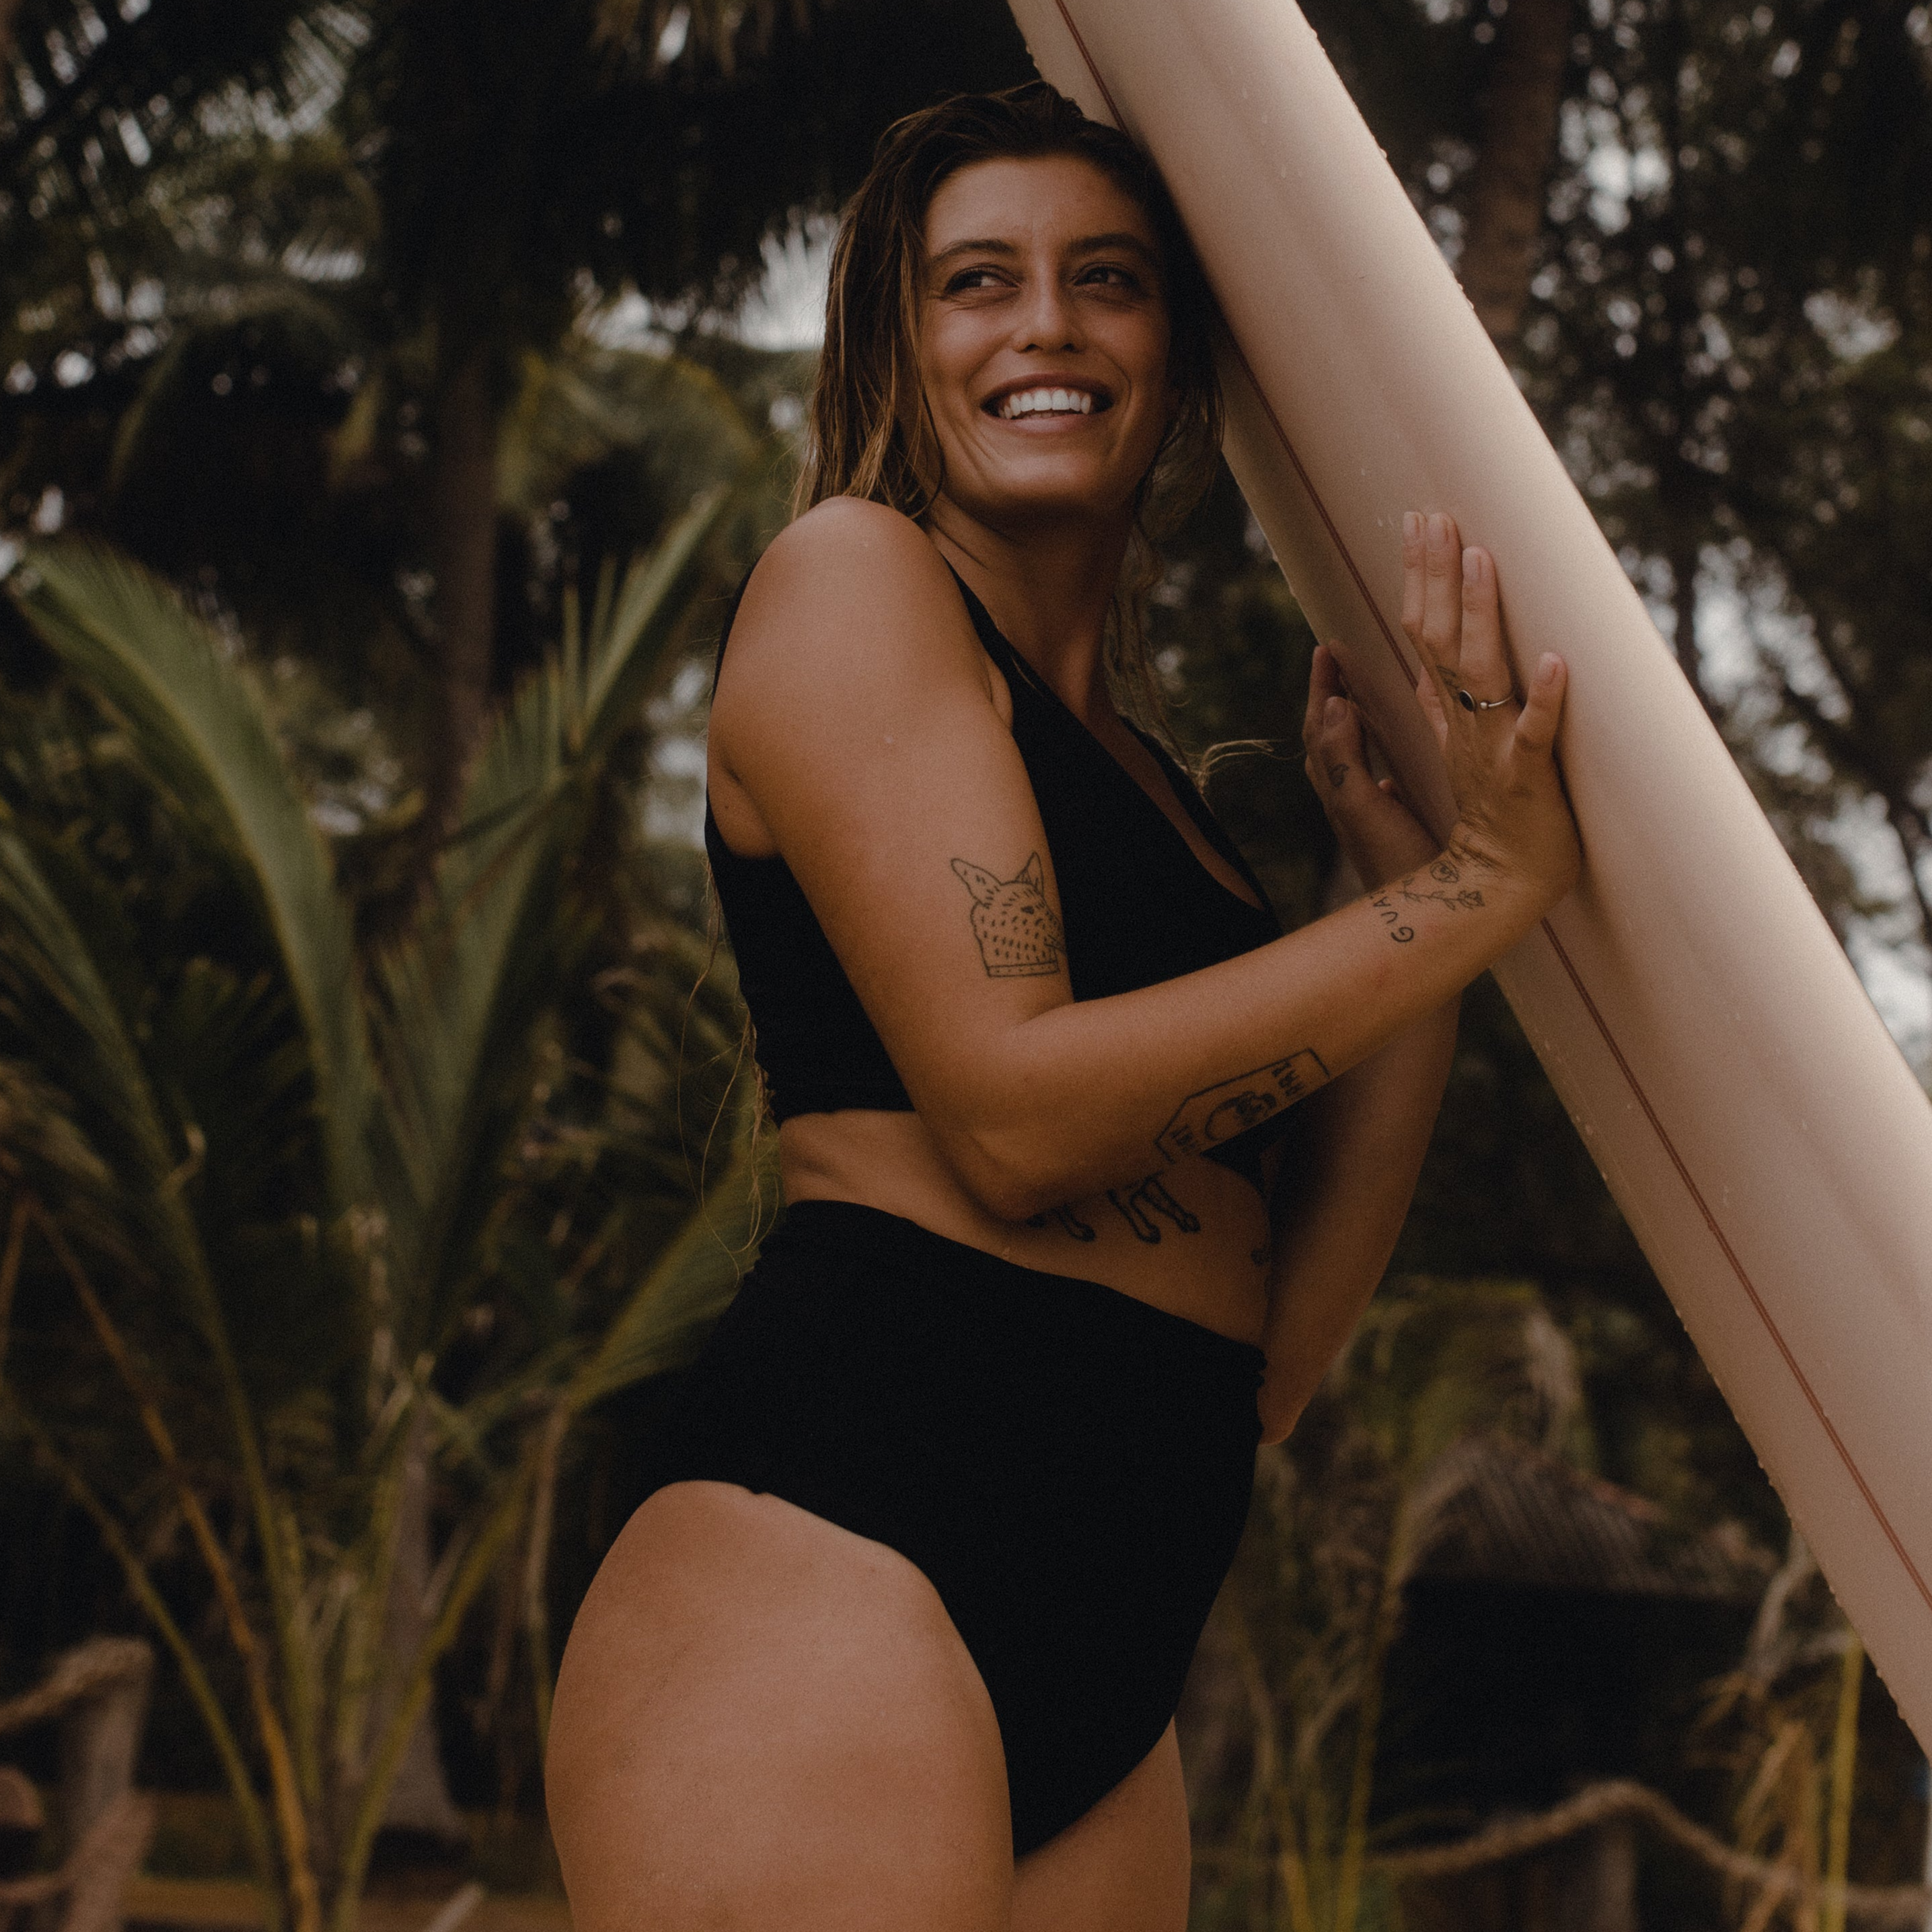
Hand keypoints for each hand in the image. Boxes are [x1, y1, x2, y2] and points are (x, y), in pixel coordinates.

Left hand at [1301, 642, 1435, 889]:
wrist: (1420, 921)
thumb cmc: (1398, 866)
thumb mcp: (1367, 809)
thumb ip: (1345, 760)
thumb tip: (1332, 706)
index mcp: (1340, 792)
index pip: (1319, 727)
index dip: (1321, 687)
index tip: (1326, 648)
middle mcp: (1346, 802)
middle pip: (1326, 738)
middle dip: (1327, 696)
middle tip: (1335, 659)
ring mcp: (1365, 815)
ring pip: (1346, 759)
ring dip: (1347, 722)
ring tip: (1355, 693)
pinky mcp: (1386, 828)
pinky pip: (1369, 778)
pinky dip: (1371, 753)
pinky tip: (1387, 757)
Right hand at [1401, 510, 1579, 907]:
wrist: (1498, 886)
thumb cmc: (1491, 820)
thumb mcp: (1457, 752)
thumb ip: (1439, 708)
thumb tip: (1421, 667)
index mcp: (1447, 716)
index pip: (1422, 635)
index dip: (1419, 579)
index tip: (1418, 523)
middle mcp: (1462, 725)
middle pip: (1437, 640)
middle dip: (1433, 576)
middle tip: (1432, 517)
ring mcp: (1491, 751)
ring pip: (1477, 674)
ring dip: (1477, 615)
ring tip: (1480, 559)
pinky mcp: (1526, 780)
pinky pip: (1533, 736)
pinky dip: (1542, 700)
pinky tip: (1553, 661)